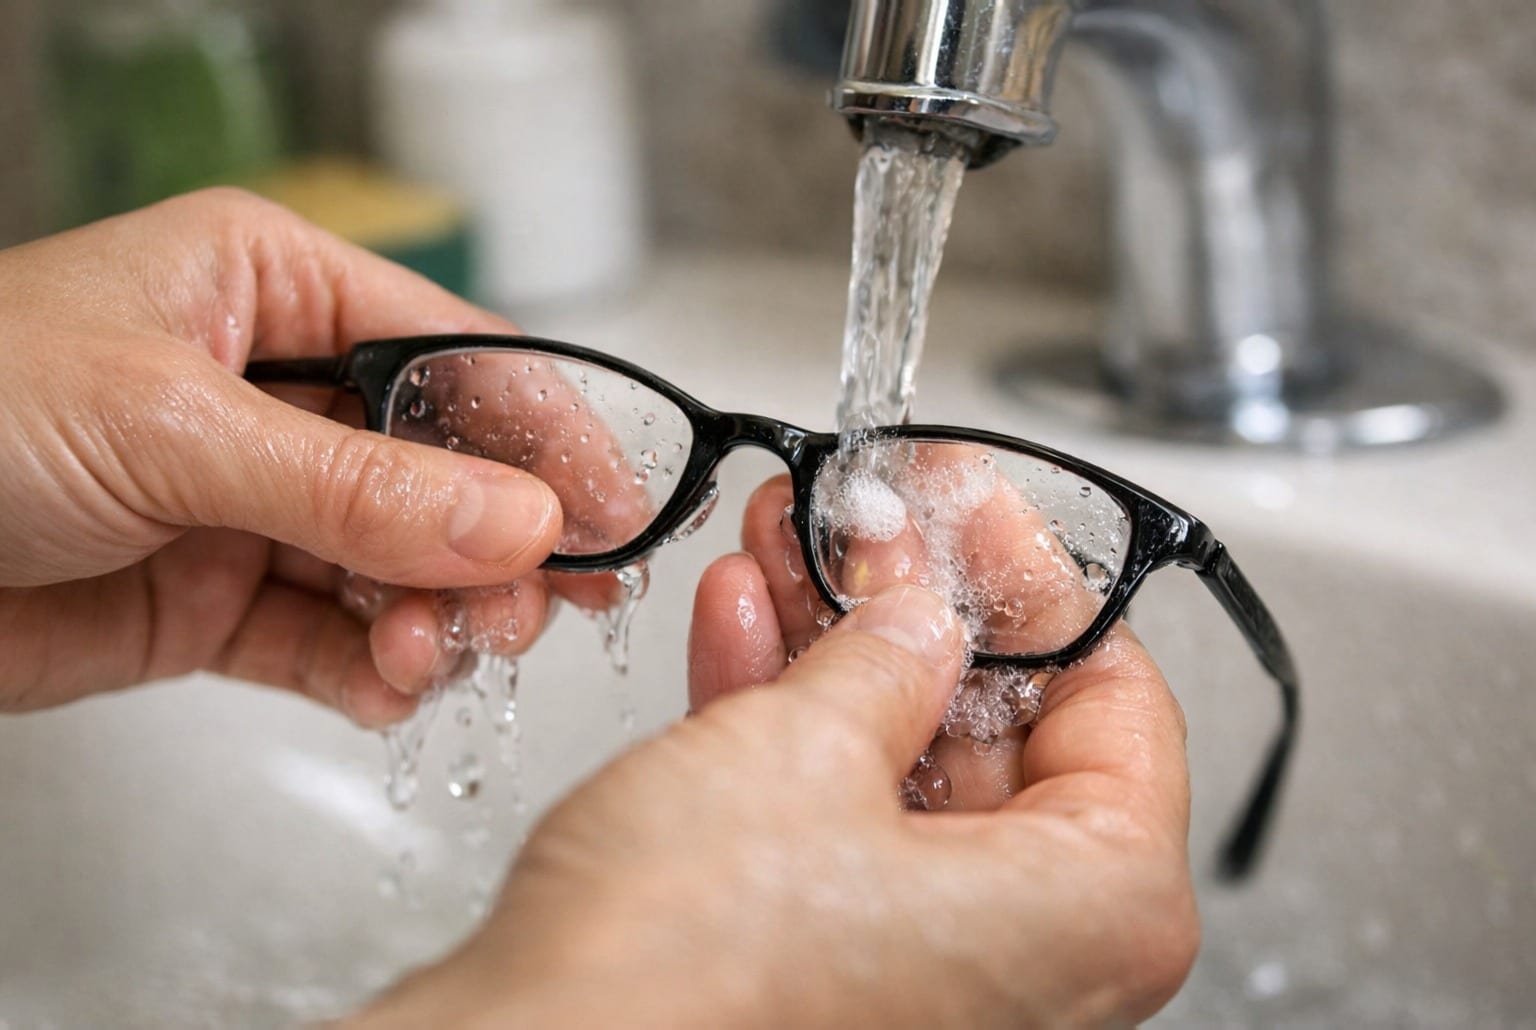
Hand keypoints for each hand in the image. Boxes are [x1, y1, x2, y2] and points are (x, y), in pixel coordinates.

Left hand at [0, 189, 564, 722]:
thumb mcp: (173, 428)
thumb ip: (357, 486)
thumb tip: (519, 521)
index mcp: (272, 290)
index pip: (455, 354)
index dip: (542, 431)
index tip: (610, 508)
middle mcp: (276, 391)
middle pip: (446, 469)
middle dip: (493, 544)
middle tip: (530, 608)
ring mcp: (256, 501)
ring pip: (399, 564)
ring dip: (433, 617)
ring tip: (429, 655)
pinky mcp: (220, 598)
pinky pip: (333, 637)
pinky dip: (371, 670)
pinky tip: (384, 685)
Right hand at [354, 534, 1196, 1022]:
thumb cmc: (684, 969)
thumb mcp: (810, 746)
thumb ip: (891, 658)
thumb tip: (920, 614)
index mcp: (1095, 913)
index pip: (1116, 702)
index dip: (1033, 584)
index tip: (973, 509)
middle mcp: (1030, 961)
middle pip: (998, 730)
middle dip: (911, 601)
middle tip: (872, 514)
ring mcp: (926, 967)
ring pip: (905, 765)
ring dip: (836, 642)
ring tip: (791, 541)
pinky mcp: (828, 965)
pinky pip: (837, 819)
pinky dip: (791, 719)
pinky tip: (744, 620)